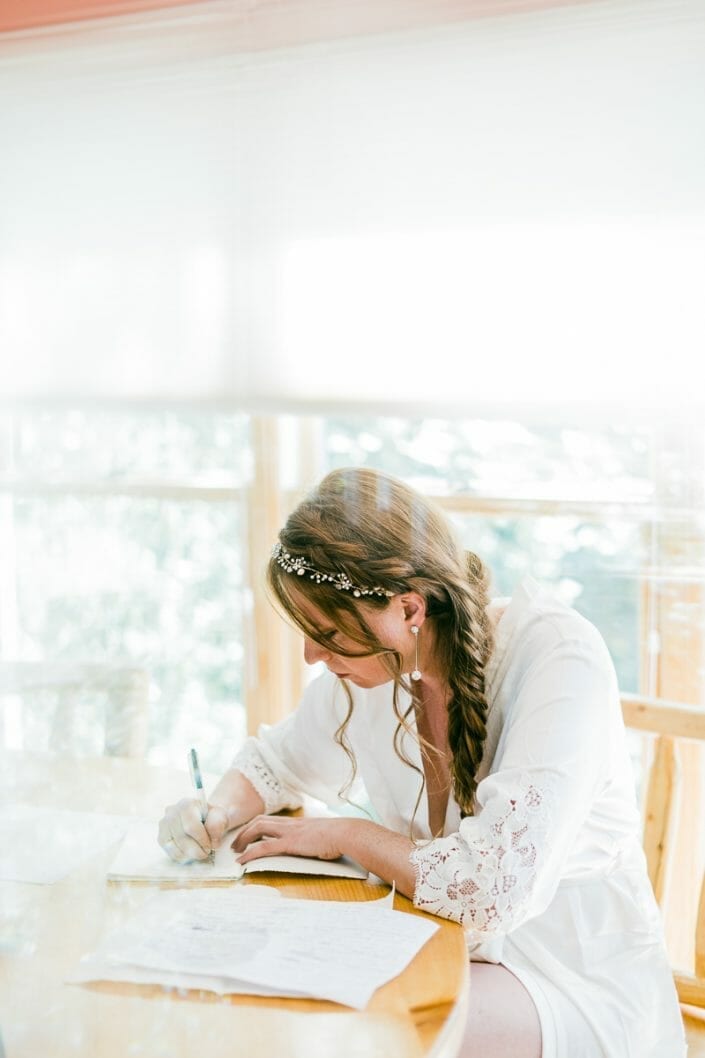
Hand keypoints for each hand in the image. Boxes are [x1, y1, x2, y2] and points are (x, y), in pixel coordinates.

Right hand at [158, 798, 230, 862]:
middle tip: (207, 853)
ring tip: (201, 852)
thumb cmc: (212, 818)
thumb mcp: (221, 816)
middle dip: (197, 850)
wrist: (204, 820)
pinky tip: (192, 853)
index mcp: (186, 804)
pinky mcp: (161, 838)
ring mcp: (164, 825)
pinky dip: (185, 857)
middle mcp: (171, 812)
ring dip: (191, 855)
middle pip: (182, 838)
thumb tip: (212, 841)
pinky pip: (172, 854)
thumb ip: (218, 824)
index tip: (211, 846)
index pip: (190, 826)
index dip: (201, 840)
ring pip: (176, 848)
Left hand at [231, 815, 350, 865]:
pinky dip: (250, 853)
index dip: (255, 826)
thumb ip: (313, 838)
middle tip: (236, 844)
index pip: (270, 819)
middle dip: (245, 832)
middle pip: (259, 821)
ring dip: (243, 839)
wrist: (346, 833)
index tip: (248, 836)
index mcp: (296, 823)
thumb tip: (314, 845)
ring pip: (257, 829)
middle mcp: (290, 824)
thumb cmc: (339, 836)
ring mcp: (289, 832)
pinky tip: (242, 861)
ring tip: (236, 852)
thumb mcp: (322, 835)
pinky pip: (264, 847)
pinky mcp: (290, 843)